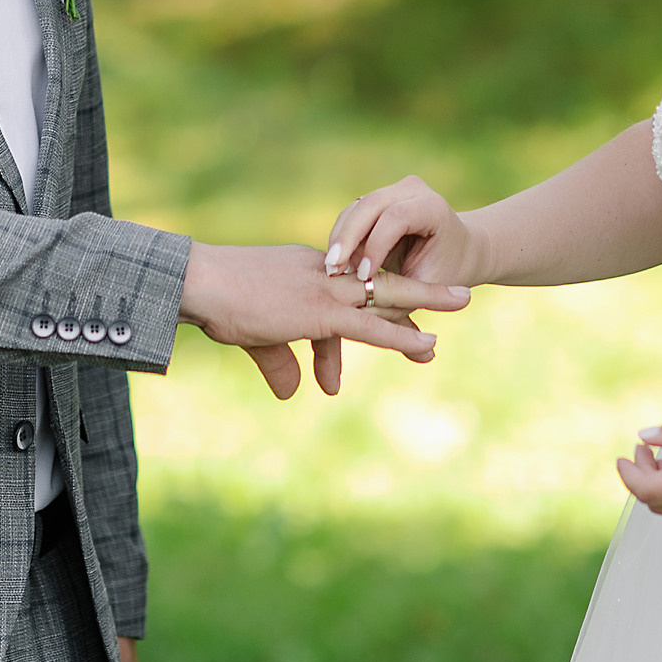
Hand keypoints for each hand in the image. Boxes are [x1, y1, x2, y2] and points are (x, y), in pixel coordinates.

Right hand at [180, 242, 470, 398]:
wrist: (199, 282)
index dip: (382, 299)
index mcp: (307, 268)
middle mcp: (323, 273)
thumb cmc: (215, 300)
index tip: (409, 310)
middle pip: (380, 282)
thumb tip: (294, 392)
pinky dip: (400, 336)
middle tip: (456, 295)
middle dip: (419, 292)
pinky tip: (427, 344)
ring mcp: (324, 291)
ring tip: (463, 301)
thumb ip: (280, 361)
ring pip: (386, 294)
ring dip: (427, 301)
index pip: (353, 284)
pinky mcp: (319, 313)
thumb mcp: (254, 333)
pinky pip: (369, 326)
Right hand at [325, 175, 483, 286]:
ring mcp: (393, 189)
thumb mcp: (428, 286)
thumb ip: (400, 293)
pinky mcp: (378, 198)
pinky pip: (352, 214)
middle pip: (370, 205)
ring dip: (340, 239)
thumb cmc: (446, 272)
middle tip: (332, 270)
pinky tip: (336, 263)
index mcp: (433, 207)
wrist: (459, 249)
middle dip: (348, 238)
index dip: (376, 245)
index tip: (363, 277)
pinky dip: (342, 237)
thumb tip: (363, 308)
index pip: (397, 217)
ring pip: (355, 208)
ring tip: (331, 270)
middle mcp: (412, 190)